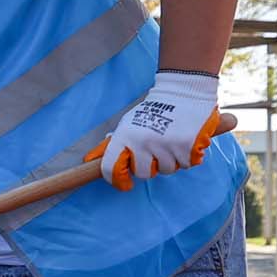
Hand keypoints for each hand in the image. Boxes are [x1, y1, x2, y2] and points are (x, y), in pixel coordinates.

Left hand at [88, 71, 233, 191]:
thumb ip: (111, 144)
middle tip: (155, 150)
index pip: (112, 167)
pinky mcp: (188, 146)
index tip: (125, 184)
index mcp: (125, 136)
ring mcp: (166, 145)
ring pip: (166, 170)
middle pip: (143, 174)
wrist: (182, 92)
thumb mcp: (128, 124)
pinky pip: (186, 164)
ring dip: (170, 160)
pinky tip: (184, 141)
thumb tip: (89, 160)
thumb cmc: (152, 110)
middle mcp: (144, 142)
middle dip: (150, 166)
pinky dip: (187, 156)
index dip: (117, 180)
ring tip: (171, 141)